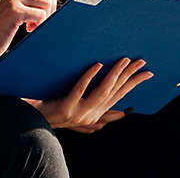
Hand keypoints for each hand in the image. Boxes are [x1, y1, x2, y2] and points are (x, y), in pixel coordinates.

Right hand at [0, 0, 65, 64]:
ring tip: (32, 25)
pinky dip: (39, 25)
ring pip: (48, 1)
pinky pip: (41, 14)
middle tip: (39, 20)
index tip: (49, 3)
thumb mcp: (9, 4)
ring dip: (45, 17)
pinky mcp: (14, 11)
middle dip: (51, 6)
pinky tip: (28, 29)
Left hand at [24, 58, 153, 132]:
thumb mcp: (77, 110)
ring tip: (123, 60)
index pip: (119, 96)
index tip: (147, 72)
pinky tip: (97, 65)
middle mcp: (90, 114)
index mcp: (95, 113)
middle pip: (114, 92)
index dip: (133, 83)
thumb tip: (119, 106)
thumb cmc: (53, 109)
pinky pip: (80, 89)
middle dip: (130, 76)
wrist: (32, 120)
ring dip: (114, 74)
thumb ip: (97, 108)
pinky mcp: (67, 107)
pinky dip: (89, 77)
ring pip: (102, 91)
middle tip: (141, 62)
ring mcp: (79, 112)